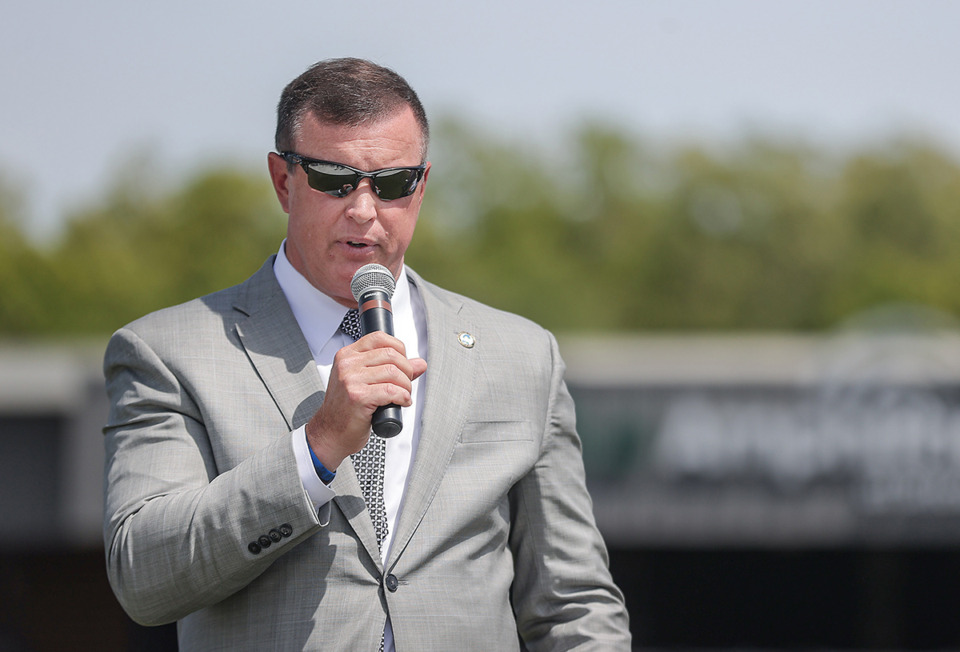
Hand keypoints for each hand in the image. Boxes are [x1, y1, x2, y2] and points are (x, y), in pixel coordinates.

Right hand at [305, 332, 426, 469]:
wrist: (331, 432)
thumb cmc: (347, 409)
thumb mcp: (366, 382)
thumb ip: (392, 369)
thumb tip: (419, 363)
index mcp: (348, 355)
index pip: (379, 338)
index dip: (399, 349)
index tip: (403, 365)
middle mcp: (347, 364)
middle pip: (391, 354)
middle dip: (407, 370)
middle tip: (405, 384)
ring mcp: (351, 380)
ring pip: (393, 372)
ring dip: (406, 386)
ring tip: (403, 395)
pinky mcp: (358, 396)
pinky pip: (391, 390)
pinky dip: (403, 397)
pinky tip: (401, 402)